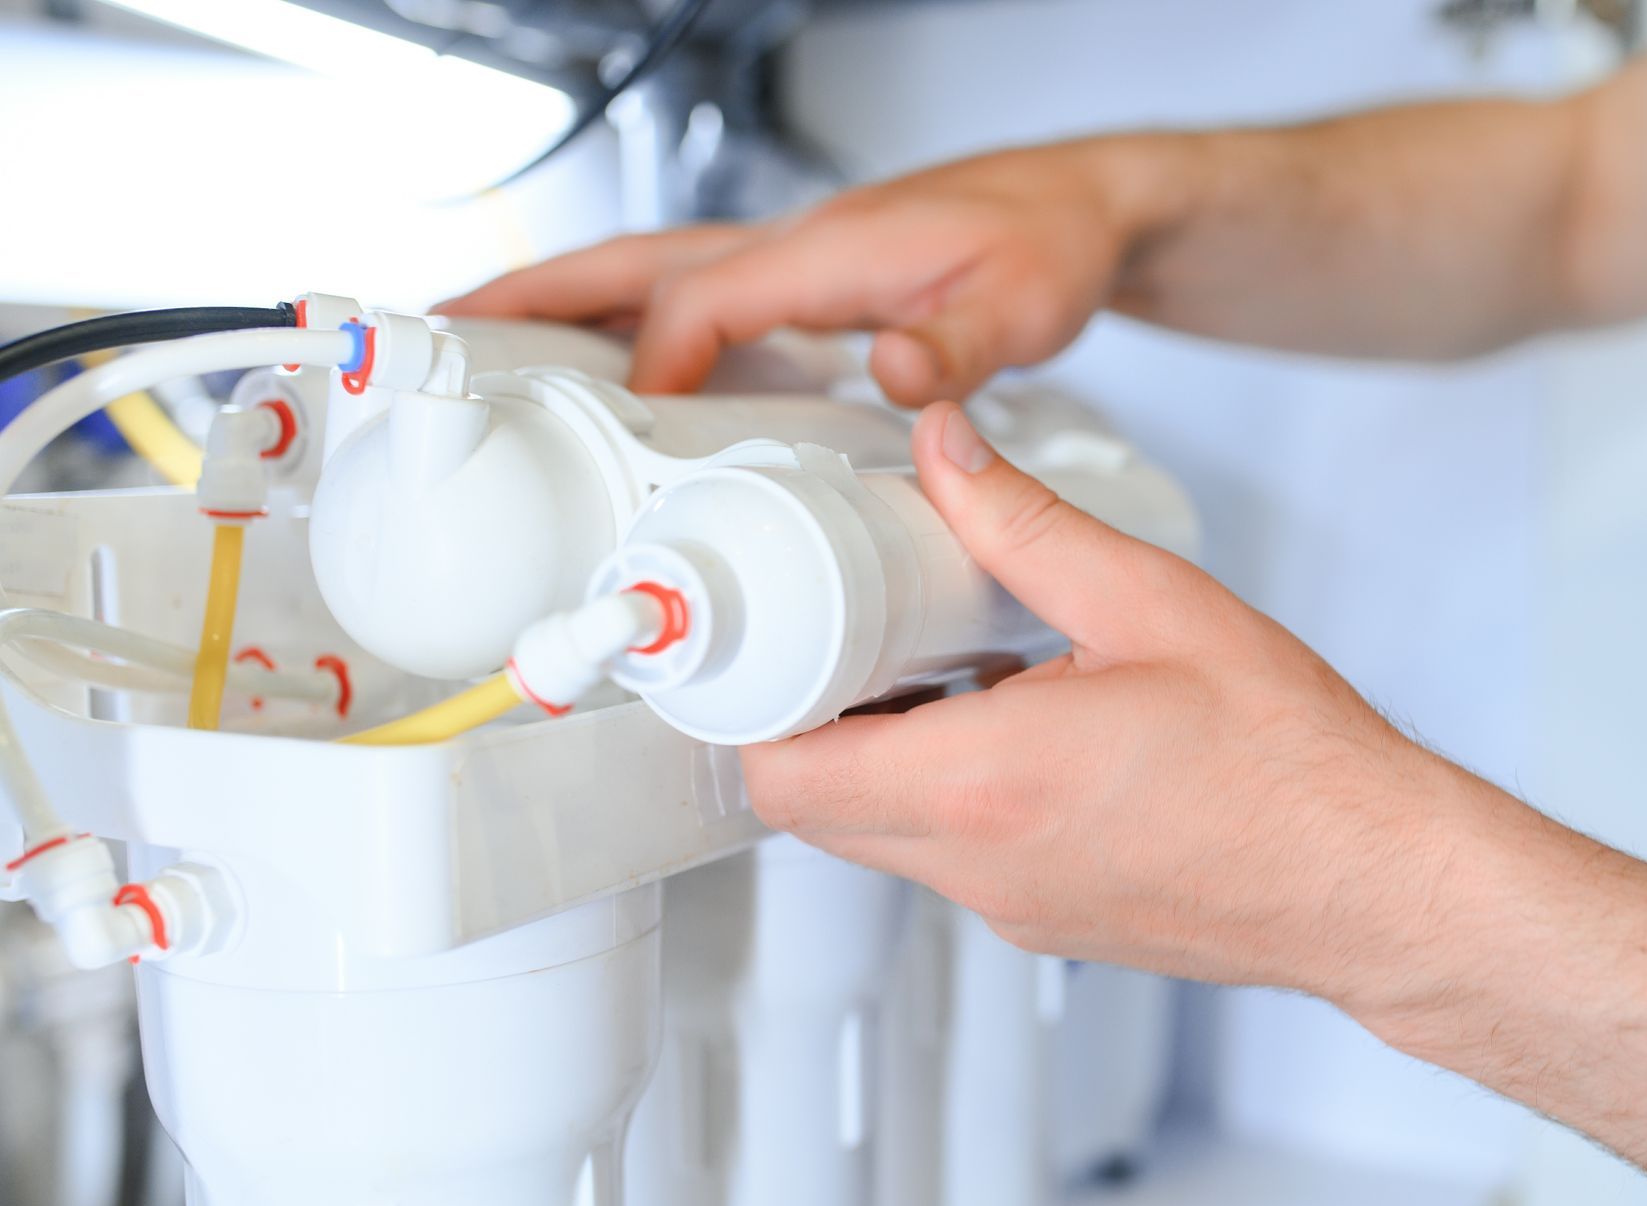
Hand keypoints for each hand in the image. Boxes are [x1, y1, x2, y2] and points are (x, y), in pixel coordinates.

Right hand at [436, 140, 1153, 405]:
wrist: (1077, 208)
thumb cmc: (1047, 243)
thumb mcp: (1021, 307)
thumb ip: (959, 349)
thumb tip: (896, 379)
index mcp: (829, 249)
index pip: (704, 300)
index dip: (652, 365)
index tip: (620, 433)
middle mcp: (793, 245)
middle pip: (635, 261)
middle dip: (535, 294)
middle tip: (445, 329)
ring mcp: (789, 259)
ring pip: (650, 272)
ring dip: (565, 301)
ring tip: (486, 342)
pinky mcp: (801, 279)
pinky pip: (691, 295)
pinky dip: (630, 319)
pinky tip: (613, 364)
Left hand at [741, 402, 1472, 1006]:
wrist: (1372, 882)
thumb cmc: (1291, 764)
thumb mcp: (1150, 604)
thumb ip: (1026, 526)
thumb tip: (944, 455)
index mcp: (984, 782)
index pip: (784, 776)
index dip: (752, 708)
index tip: (769, 643)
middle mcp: (977, 863)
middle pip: (811, 811)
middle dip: (806, 722)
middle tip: (852, 638)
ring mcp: (1007, 906)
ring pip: (876, 838)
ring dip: (879, 758)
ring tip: (943, 671)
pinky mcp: (1043, 922)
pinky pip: (946, 859)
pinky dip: (942, 796)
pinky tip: (1014, 729)